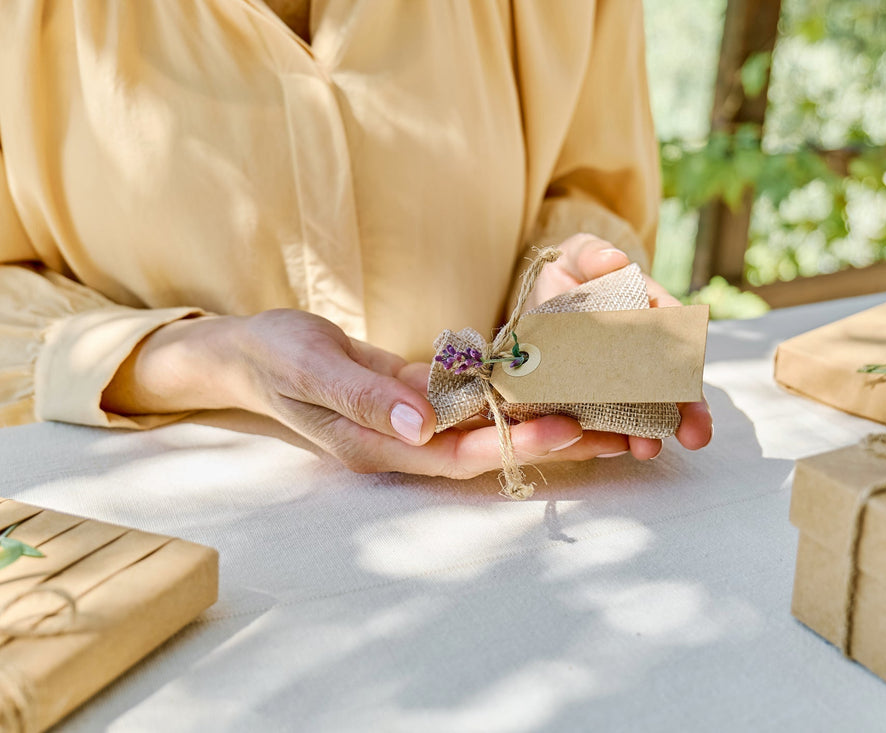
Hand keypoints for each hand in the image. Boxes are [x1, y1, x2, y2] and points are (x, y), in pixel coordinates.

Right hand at [102, 309, 629, 475]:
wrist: (249, 350)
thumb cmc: (274, 355)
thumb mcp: (311, 367)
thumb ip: (365, 397)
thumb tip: (423, 426)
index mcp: (380, 444)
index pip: (460, 454)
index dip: (514, 443)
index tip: (568, 426)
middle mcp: (405, 441)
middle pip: (489, 447)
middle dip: (550, 440)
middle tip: (616, 430)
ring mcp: (414, 421)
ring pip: (488, 423)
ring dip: (541, 415)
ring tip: (604, 407)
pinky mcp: (418, 395)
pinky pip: (472, 396)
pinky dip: (511, 387)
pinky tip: (552, 374)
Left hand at [526, 233, 712, 458]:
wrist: (535, 304)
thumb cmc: (569, 276)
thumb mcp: (577, 256)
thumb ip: (592, 253)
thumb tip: (614, 260)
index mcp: (649, 314)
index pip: (675, 335)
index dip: (687, 357)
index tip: (693, 378)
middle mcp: (642, 352)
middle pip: (671, 382)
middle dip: (687, 410)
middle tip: (696, 436)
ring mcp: (619, 381)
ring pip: (644, 409)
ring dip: (652, 431)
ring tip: (648, 450)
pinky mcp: (591, 401)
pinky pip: (607, 423)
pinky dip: (614, 437)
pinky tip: (618, 449)